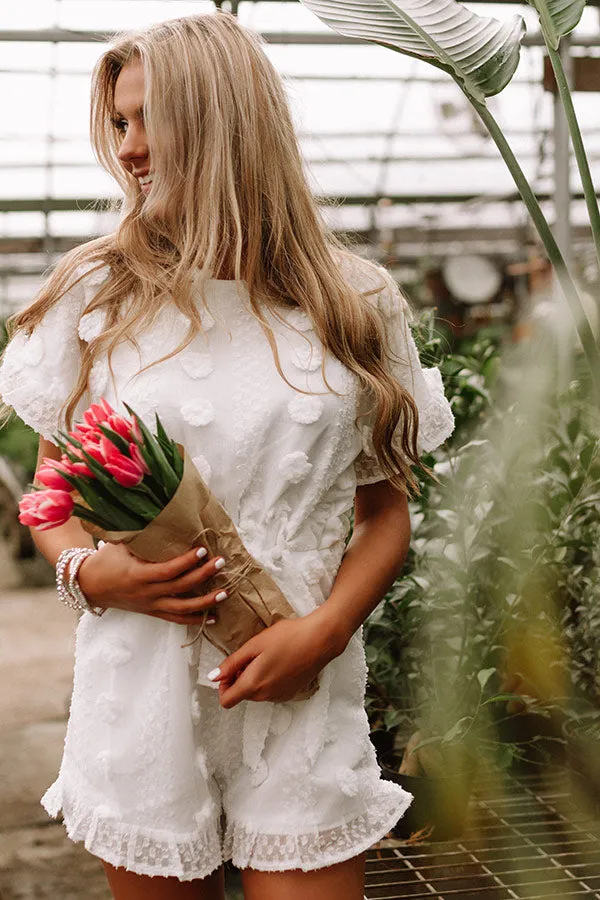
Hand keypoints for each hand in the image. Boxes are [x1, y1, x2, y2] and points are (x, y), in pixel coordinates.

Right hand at [77, 542, 227, 622]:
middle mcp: (146, 593)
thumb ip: (142, 535)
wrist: (88, 585)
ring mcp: (150, 605)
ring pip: (182, 609)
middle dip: (203, 575)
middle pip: (180, 587)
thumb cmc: (105, 560)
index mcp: (138, 575)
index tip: (203, 550)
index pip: (168, 570)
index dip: (188, 562)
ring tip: (226, 593)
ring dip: (206, 602)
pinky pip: (177, 619)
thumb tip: (162, 514)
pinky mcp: (152, 612)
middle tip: (221, 563)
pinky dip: (196, 619)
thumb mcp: (120, 545)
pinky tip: (214, 617)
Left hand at [211, 612, 345, 707]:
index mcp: (253, 685)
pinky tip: (280, 661)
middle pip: (242, 695)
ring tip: (268, 656)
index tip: (231, 668)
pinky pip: (271, 691)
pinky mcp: (291, 693)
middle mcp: (266, 696)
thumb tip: (213, 677)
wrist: (320, 640)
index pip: (226, 700)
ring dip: (255, 678)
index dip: (223, 684)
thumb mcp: (255, 645)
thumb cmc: (288, 637)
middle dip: (240, 678)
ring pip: (257, 693)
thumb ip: (232, 663)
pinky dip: (269, 680)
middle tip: (251, 655)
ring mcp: (280, 696)